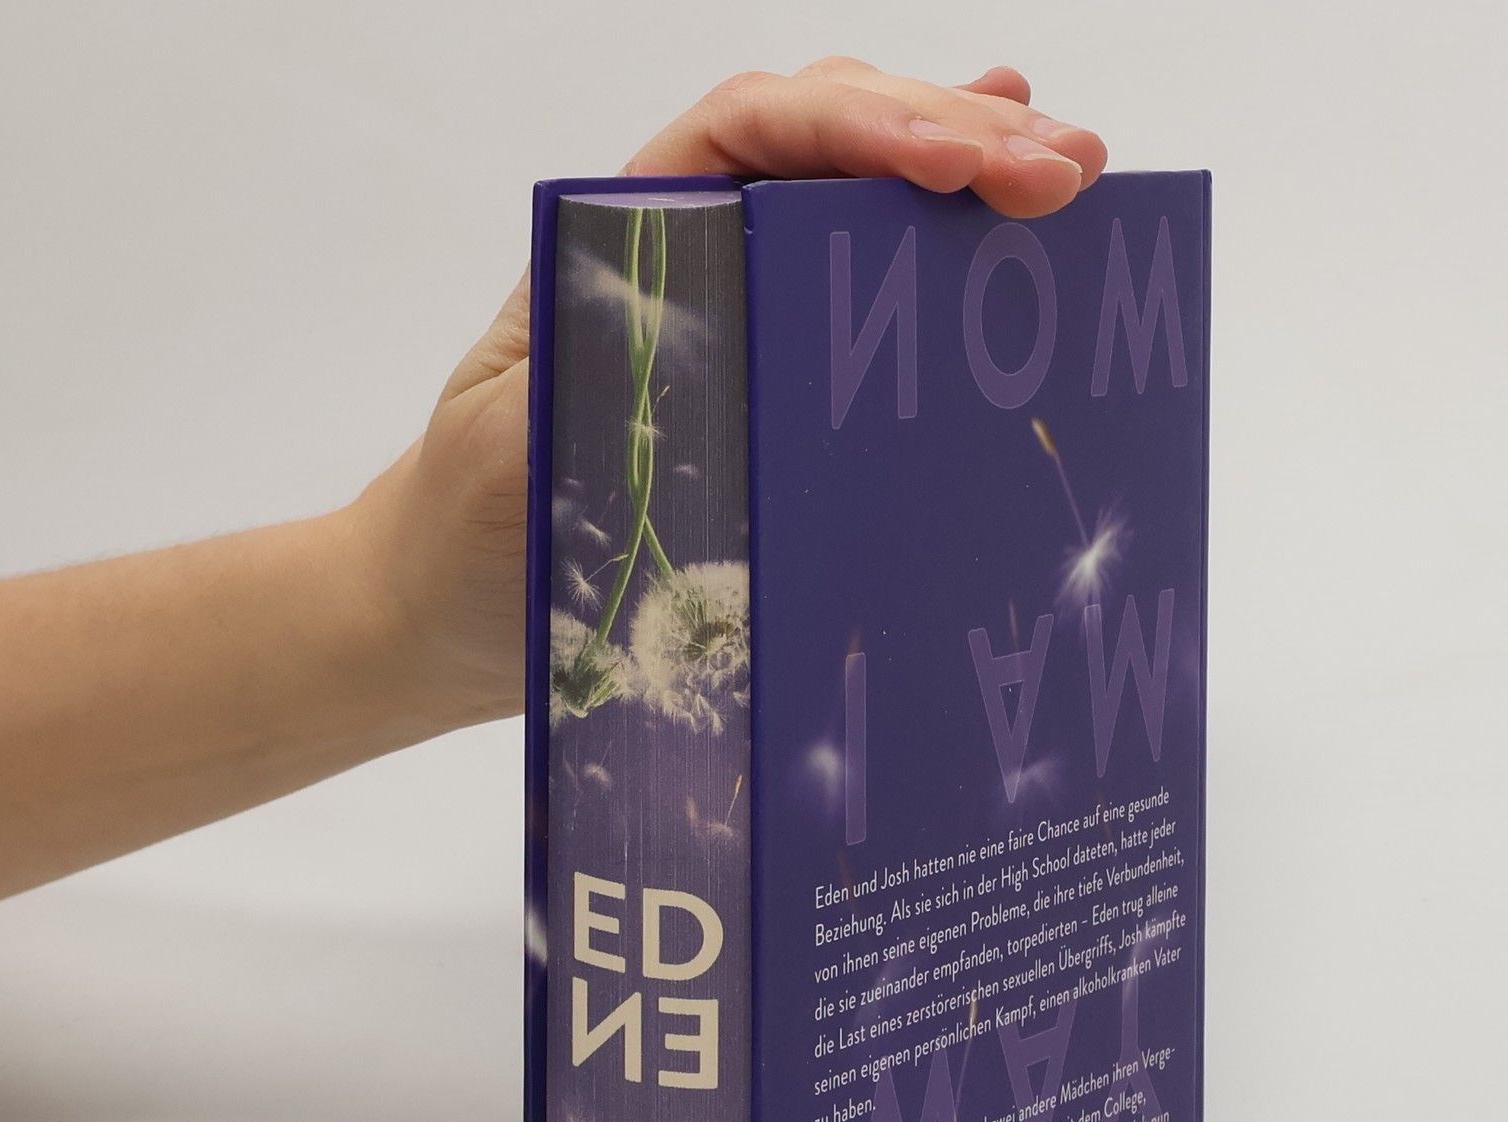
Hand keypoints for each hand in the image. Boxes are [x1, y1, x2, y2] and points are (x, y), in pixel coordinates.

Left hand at [352, 58, 1108, 730]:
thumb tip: (736, 372)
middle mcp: (684, 250)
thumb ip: (607, 398)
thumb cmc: (470, 534)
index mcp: (620, 241)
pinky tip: (992, 208)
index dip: (865, 129)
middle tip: (1066, 170)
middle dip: (950, 139)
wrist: (441, 607)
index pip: (755, 138)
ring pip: (850, 196)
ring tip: (1065, 166)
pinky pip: (849, 290)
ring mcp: (728, 309)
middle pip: (826, 146)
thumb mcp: (525, 460)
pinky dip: (927, 246)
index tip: (959, 163)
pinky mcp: (759, 379)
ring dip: (961, 171)